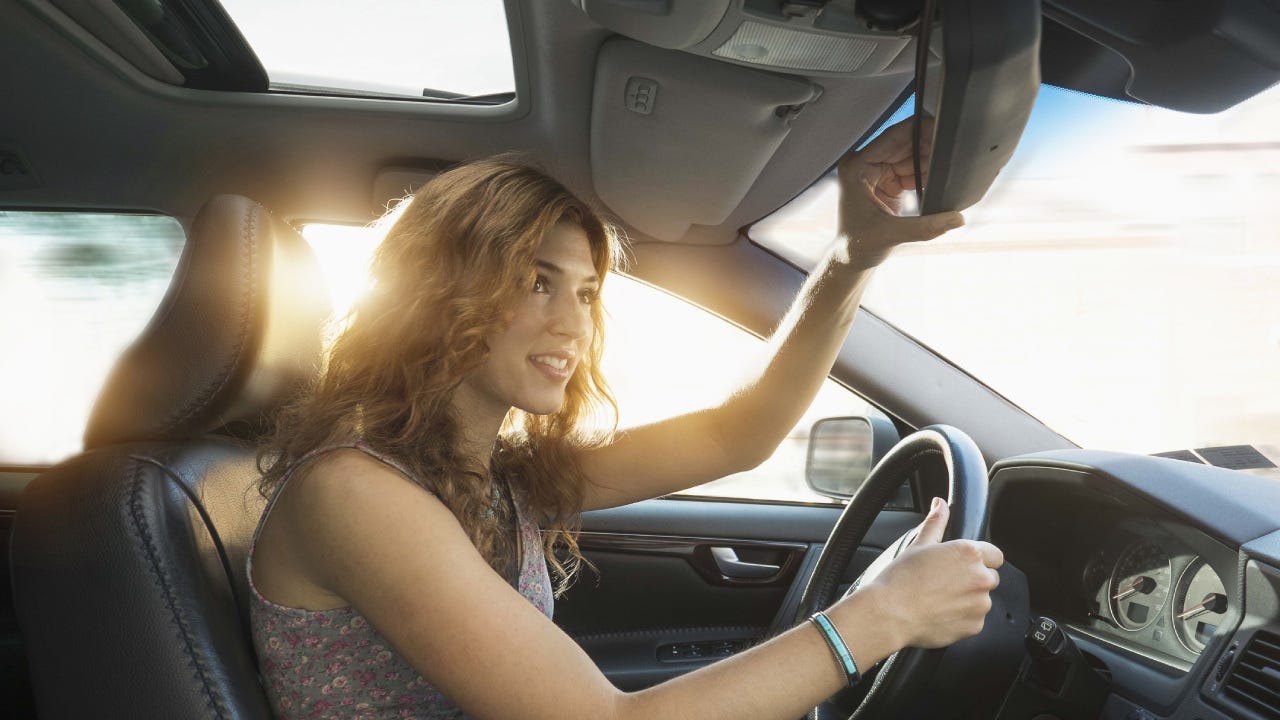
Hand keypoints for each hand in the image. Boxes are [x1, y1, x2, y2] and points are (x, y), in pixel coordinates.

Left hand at [836, 116, 964, 269]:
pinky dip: (929, 174)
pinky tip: (940, 180)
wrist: (853, 258)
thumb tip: (957, 219)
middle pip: (906, 142)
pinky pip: (914, 168)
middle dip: (931, 147)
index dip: (922, 129)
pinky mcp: (888, 180)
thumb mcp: (892, 234)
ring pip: (913, 155)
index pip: (894, 136)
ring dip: (932, 161)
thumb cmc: (858, 244)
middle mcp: (865, 162)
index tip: (945, 128)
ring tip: (950, 170)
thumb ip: (926, 226)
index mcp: (857, 166)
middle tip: (956, 153)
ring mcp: (877, 170)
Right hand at [861, 497, 1003, 648]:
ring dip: (968, 599)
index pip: (995, 554)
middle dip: (973, 579)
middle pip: (990, 577)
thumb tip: (940, 504)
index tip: (963, 565)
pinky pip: (975, 620)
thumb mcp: (919, 544)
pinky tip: (941, 613)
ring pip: (982, 599)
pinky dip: (963, 618)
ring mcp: (980, 604)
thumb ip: (936, 522)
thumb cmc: (901, 579)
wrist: (890, 614)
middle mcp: (980, 578)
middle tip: (946, 582)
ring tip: (940, 599)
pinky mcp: (975, 626)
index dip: (980, 559)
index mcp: (969, 553)